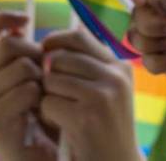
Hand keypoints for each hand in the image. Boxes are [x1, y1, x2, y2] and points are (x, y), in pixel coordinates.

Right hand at [0, 13, 55, 160]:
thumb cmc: (40, 120)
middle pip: (8, 43)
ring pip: (21, 66)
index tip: (27, 19)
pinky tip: (41, 113)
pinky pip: (27, 90)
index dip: (4, 17)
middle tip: (45, 74)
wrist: (38, 160)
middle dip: (35, 53)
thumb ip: (22, 56)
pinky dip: (41, 98)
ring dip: (41, 79)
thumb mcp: (31, 81)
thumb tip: (20, 23)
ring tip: (43, 98)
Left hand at [39, 28, 141, 160]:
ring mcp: (102, 96)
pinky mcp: (86, 117)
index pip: (77, 36)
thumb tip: (49, 41)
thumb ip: (86, 65)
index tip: (44, 56)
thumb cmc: (105, 128)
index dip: (54, 42)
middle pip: (59, 59)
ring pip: (50, 80)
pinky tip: (62, 127)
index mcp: (120, 68)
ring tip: (62, 114)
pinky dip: (47, 116)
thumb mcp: (106, 91)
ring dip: (47, 98)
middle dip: (49, 76)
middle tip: (55, 96)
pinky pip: (47, 103)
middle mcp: (115, 77)